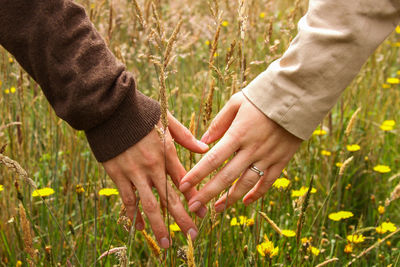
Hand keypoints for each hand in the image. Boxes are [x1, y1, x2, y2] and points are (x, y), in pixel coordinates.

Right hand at [102, 112, 208, 247]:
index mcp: (166, 152)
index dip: (194, 198)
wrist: (110, 108)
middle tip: (192, 236)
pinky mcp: (117, 174)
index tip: (202, 214)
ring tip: (166, 243)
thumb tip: (205, 148)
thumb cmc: (140, 112)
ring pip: (149, 204)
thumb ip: (185, 136)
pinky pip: (127, 199)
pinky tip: (139, 227)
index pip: (184, 181)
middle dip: (182, 218)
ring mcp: (134, 172)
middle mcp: (152, 166)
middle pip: (170, 198)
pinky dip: (133, 214)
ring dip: (158, 225)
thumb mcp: (167, 119)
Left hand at [179, 92, 301, 212]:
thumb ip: (219, 122)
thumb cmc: (262, 96)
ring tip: (216, 209)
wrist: (298, 96)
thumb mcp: (237, 102)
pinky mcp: (282, 160)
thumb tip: (203, 141)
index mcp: (238, 133)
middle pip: (226, 176)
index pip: (213, 159)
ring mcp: (268, 156)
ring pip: (246, 184)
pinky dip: (256, 194)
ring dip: (230, 198)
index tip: (183, 186)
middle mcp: (252, 149)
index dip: (197, 174)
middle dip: (207, 193)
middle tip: (193, 206)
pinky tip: (245, 202)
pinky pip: (268, 182)